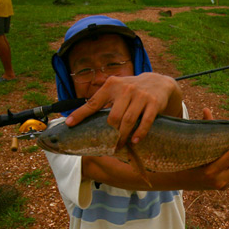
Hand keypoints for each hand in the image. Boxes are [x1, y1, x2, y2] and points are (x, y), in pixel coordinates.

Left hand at [66, 73, 181, 147]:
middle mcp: (126, 89)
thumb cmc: (132, 89)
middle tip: (108, 144)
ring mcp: (141, 96)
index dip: (81, 114)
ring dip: (123, 136)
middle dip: (110, 133)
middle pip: (113, 117)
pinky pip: (146, 121)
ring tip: (119, 146)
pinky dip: (140, 133)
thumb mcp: (116, 88)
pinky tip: (135, 140)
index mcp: (112, 85)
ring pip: (128, 121)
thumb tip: (79, 117)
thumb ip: (102, 100)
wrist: (159, 82)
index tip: (69, 124)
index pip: (94, 102)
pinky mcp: (154, 103)